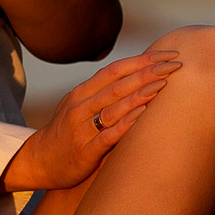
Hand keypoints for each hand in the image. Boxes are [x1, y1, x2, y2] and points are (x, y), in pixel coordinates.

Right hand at [0, 51, 177, 192]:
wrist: (39, 161)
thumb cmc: (67, 132)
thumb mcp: (78, 105)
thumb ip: (102, 92)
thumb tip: (138, 77)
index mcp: (81, 92)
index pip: (115, 70)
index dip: (142, 60)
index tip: (167, 54)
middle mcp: (81, 106)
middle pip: (118, 84)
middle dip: (148, 72)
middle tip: (175, 64)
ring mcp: (82, 129)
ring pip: (114, 106)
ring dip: (141, 93)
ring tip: (164, 83)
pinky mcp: (85, 151)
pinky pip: (109, 135)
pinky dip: (127, 123)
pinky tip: (144, 115)